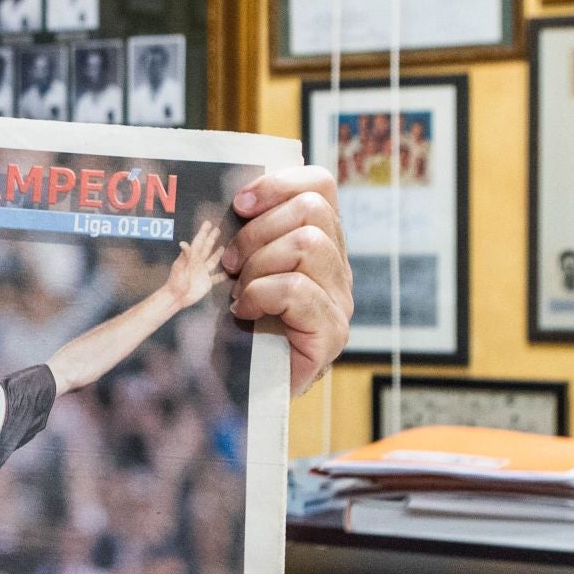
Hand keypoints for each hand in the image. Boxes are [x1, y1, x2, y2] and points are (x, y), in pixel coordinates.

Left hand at [162, 220, 226, 308]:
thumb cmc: (176, 282)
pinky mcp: (207, 283)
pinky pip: (217, 278)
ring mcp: (203, 273)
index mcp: (192, 258)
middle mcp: (199, 263)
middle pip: (207, 248)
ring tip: (223, 246)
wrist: (176, 298)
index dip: (203, 233)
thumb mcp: (179, 268)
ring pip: (212, 260)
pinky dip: (223, 275)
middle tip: (217, 228)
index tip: (208, 223)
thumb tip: (183, 243)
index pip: (199, 242)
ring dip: (218, 253)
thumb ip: (183, 256)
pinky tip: (230, 272)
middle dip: (211, 238)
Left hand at [220, 165, 352, 395]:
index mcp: (321, 244)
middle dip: (257, 232)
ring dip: (259, 265)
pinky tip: (245, 313)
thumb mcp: (239, 270)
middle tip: (232, 264)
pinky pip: (297, 290)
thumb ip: (247, 233)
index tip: (239, 203)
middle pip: (312, 210)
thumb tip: (234, 197)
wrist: (241, 390)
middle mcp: (339, 269)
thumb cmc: (235, 327)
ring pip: (308, 245)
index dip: (279, 184)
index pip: (321, 186)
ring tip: (240, 291)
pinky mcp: (332, 334)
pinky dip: (261, 295)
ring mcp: (341, 302)